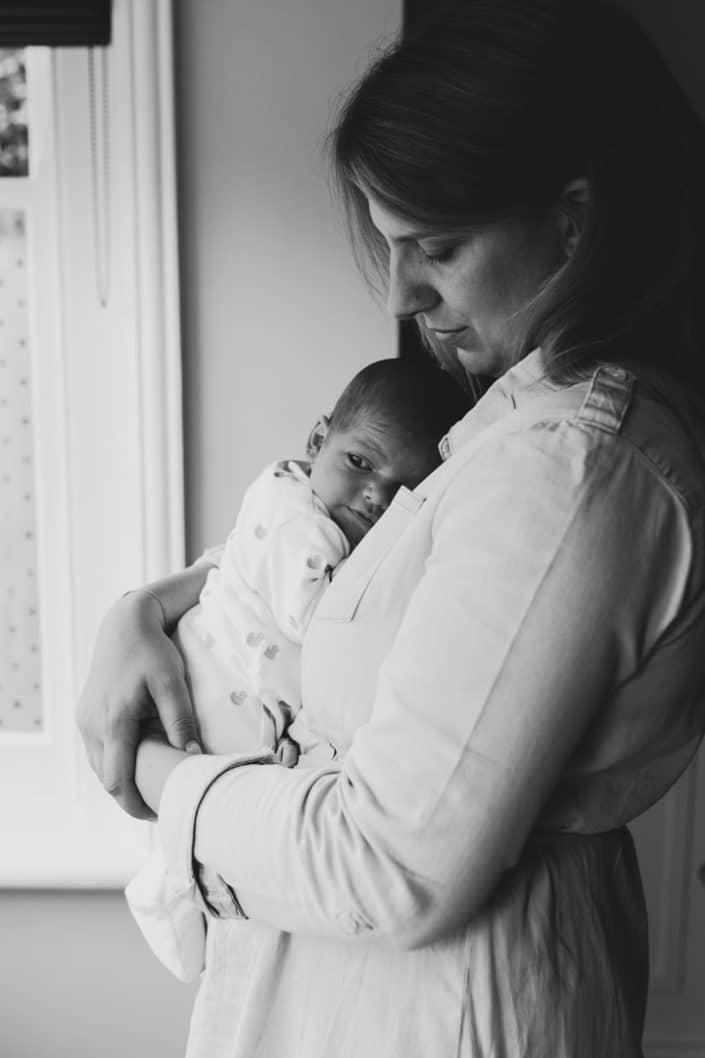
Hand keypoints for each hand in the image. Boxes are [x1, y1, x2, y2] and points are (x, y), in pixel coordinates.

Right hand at [77, 592, 199, 818]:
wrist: (125, 624)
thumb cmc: (153, 651)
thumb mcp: (173, 684)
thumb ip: (181, 722)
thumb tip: (193, 757)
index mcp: (114, 722)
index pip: (118, 781)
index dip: (136, 805)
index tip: (160, 813)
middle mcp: (93, 725)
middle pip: (106, 780)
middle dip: (130, 797)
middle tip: (162, 804)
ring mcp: (85, 720)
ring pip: (100, 767)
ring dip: (121, 780)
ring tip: (153, 787)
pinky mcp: (85, 715)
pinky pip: (97, 751)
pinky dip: (115, 762)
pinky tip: (138, 762)